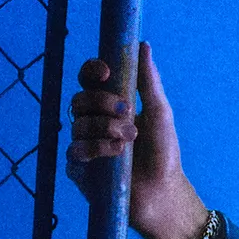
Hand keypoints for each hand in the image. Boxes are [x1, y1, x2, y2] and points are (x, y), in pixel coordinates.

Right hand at [66, 41, 210, 238]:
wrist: (163, 193)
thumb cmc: (163, 154)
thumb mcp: (159, 113)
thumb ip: (149, 81)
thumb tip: (143, 45)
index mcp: (108, 105)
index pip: (89, 80)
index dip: (91, 71)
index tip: (106, 72)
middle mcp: (93, 123)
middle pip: (79, 99)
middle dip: (101, 103)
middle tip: (127, 112)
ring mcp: (84, 146)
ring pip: (77, 124)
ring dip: (104, 128)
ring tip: (129, 139)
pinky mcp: (80, 171)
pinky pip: (75, 151)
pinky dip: (95, 149)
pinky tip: (116, 153)